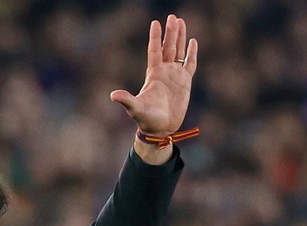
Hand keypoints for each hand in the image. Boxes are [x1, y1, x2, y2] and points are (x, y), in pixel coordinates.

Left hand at [111, 15, 197, 136]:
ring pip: (178, 52)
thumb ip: (127, 100)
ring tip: (181, 22)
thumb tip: (113, 95)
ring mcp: (175, 76)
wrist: (160, 128)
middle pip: (168, 47)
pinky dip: (192, 53)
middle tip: (172, 17)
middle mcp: (164, 71)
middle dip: (170, 32)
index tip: (155, 23)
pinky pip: (190, 64)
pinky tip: (193, 42)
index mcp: (153, 74)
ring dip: (180, 38)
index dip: (155, 37)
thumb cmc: (146, 119)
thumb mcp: (135, 108)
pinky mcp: (185, 83)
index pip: (154, 51)